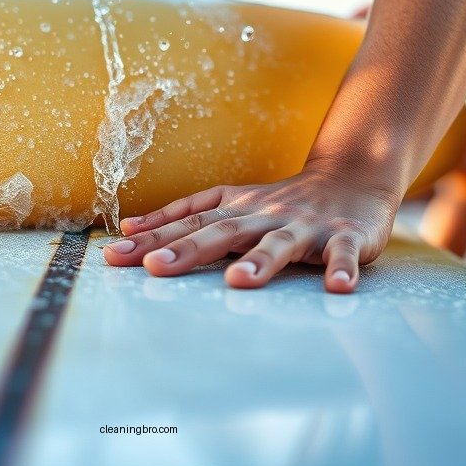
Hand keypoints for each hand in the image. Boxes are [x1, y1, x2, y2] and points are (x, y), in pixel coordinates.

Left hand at [102, 163, 400, 291]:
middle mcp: (265, 215)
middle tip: (156, 267)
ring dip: (261, 261)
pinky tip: (338, 287)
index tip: (115, 255)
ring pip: (280, 243)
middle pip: (223, 232)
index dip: (152, 237)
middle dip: (188, 249)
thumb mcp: (229, 202)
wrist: (350, 178)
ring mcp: (304, 225)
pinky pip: (343, 254)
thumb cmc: (280, 201)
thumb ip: (183, 215)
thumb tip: (129, 229)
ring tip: (239, 282)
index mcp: (236, 209)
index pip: (187, 222)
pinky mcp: (345, 236)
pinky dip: (342, 268)